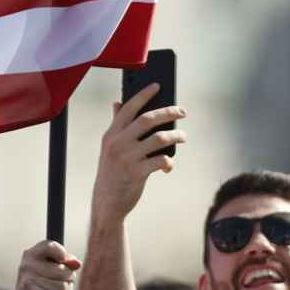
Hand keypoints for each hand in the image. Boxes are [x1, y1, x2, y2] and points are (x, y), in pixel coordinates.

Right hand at [13, 241, 80, 289]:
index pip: (49, 246)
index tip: (63, 260)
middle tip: (68, 279)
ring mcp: (28, 282)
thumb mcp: (52, 265)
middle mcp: (27, 266)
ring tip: (64, 289)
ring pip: (62, 286)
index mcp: (31, 254)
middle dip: (70, 277)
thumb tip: (77, 263)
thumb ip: (65, 261)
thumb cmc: (42, 280)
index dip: (62, 252)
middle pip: (61, 270)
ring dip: (68, 289)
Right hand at [90, 84, 186, 224]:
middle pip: (148, 120)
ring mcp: (127, 158)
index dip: (143, 95)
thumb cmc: (111, 172)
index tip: (157, 86)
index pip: (129, 108)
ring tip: (183, 137)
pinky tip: (169, 165)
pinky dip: (169, 162)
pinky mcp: (137, 173)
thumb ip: (116, 125)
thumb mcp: (109, 148)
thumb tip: (117, 103)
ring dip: (175, 136)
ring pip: (159, 139)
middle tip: (182, 112)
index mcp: (111, 134)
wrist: (107, 202)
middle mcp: (118, 143)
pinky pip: (161, 161)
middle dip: (169, 113)